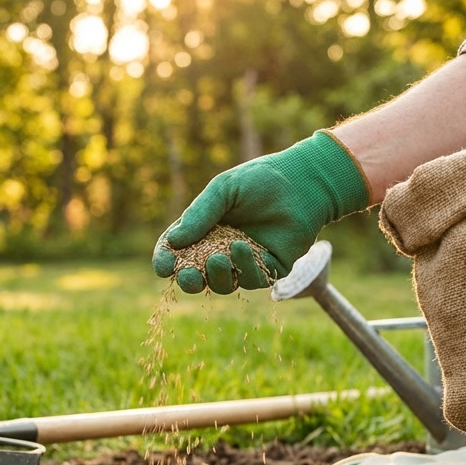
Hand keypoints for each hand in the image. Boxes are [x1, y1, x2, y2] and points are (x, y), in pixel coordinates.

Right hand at [152, 131, 367, 293]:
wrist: (302, 182)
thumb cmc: (260, 180)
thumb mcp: (223, 191)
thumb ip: (198, 215)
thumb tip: (173, 242)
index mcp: (205, 229)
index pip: (177, 251)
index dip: (167, 261)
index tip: (163, 267)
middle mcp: (222, 249)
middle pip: (198, 276)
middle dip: (189, 280)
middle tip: (188, 276)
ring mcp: (246, 261)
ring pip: (223, 284)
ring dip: (217, 276)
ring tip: (217, 258)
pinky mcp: (270, 269)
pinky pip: (252, 280)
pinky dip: (244, 267)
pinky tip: (243, 247)